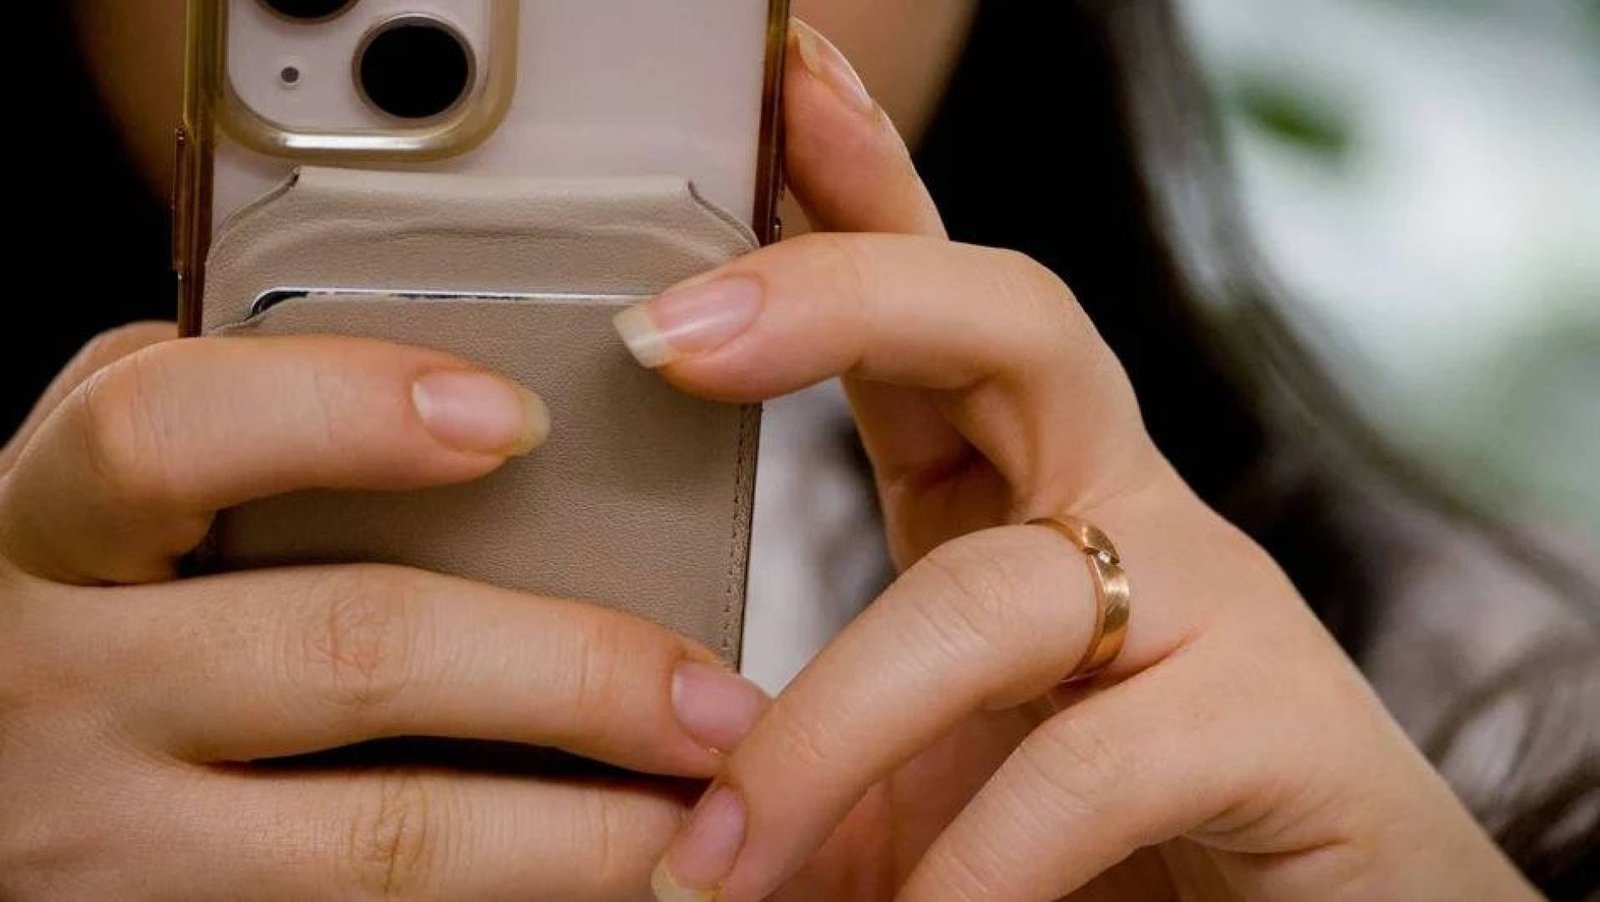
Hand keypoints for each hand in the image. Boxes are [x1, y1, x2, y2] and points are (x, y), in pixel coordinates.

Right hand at [0, 329, 767, 898]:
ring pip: (383, 843)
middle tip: (714, 695)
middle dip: (569, 673)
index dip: (344, 411)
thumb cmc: (48, 627)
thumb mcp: (75, 507)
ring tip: (706, 811)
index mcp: (38, 535)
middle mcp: (56, 695)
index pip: (165, 434)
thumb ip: (199, 425)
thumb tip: (412, 361)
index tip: (517, 419)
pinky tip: (603, 882)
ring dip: (576, 835)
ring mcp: (104, 851)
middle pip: (347, 655)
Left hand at [624, 23, 1534, 899]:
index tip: (766, 89)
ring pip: (990, 597)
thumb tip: (651, 793)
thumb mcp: (926, 766)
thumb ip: (816, 745)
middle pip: (1012, 320)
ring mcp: (1208, 600)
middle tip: (670, 333)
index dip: (852, 192)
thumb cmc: (1105, 841)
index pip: (937, 305)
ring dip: (823, 735)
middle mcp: (1121, 504)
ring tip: (712, 867)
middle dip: (843, 292)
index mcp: (1024, 488)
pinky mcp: (1276, 722)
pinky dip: (971, 863)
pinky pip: (1086, 766)